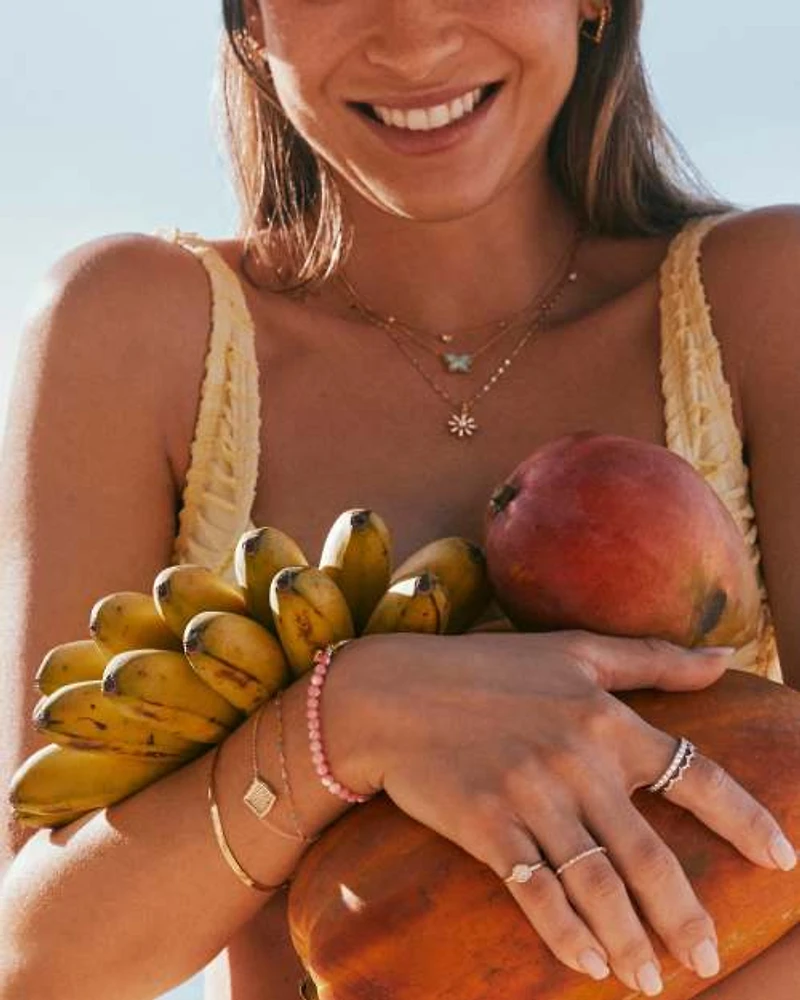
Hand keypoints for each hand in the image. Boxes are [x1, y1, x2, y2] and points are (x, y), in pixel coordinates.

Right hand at [328, 631, 793, 993]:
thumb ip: (651, 658)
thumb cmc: (486, 668)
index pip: (695, 776)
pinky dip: (568, 934)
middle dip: (684, 916)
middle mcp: (577, 762)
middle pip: (649, 857)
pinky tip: (592, 964)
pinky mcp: (489, 828)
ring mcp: (531, 799)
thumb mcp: (573, 651)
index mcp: (605, 718)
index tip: (783, 860)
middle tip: (708, 957)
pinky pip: (538, 893)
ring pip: (598, 886)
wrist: (393, 693)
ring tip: (653, 981)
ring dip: (632, 939)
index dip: (746, 821)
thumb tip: (722, 659)